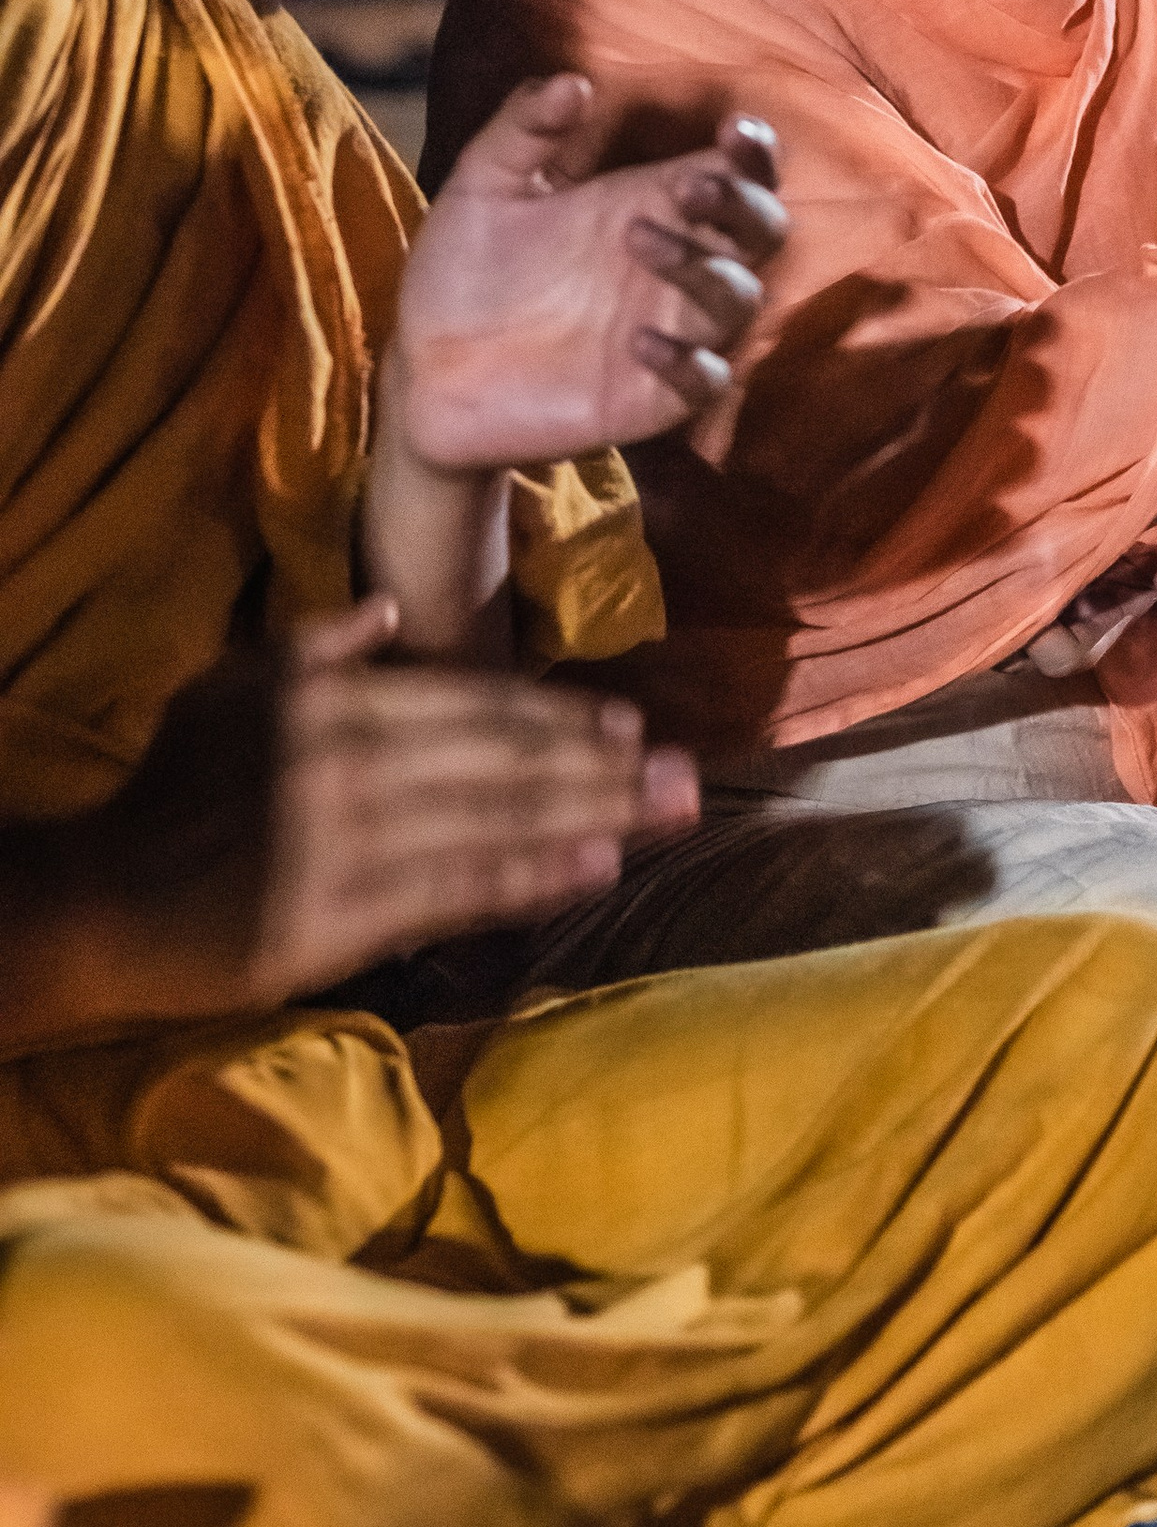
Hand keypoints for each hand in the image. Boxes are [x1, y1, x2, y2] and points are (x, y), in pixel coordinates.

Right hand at [74, 601, 697, 1022]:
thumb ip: (316, 644)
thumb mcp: (232, 688)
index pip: (468, 703)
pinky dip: (530, 877)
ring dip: (589, 817)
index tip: (627, 723)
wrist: (103, 897)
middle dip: (600, 766)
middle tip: (684, 773)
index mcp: (332, 702)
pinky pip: (453, 890)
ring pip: (491, 821)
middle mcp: (349, 761)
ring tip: (664, 815)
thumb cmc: (175, 790)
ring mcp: (347, 842)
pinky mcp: (339, 918)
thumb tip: (386, 608)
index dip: (554, 715)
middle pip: (500, 760)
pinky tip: (595, 869)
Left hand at [384, 83, 785, 478]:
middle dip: (744, 203)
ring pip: (741, 300)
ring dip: (708, 269)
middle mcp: (673, 268)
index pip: (734, 174)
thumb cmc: (462, 269)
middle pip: (761, 232)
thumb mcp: (483, 184)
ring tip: (638, 241)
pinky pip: (705, 382)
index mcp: (648, 206)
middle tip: (688, 189)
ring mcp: (669, 332)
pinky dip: (690, 362)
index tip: (733, 130)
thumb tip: (573, 82)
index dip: (753, 153)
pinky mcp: (653, 397)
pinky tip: (637, 343)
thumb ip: (523, 127)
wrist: (423, 370)